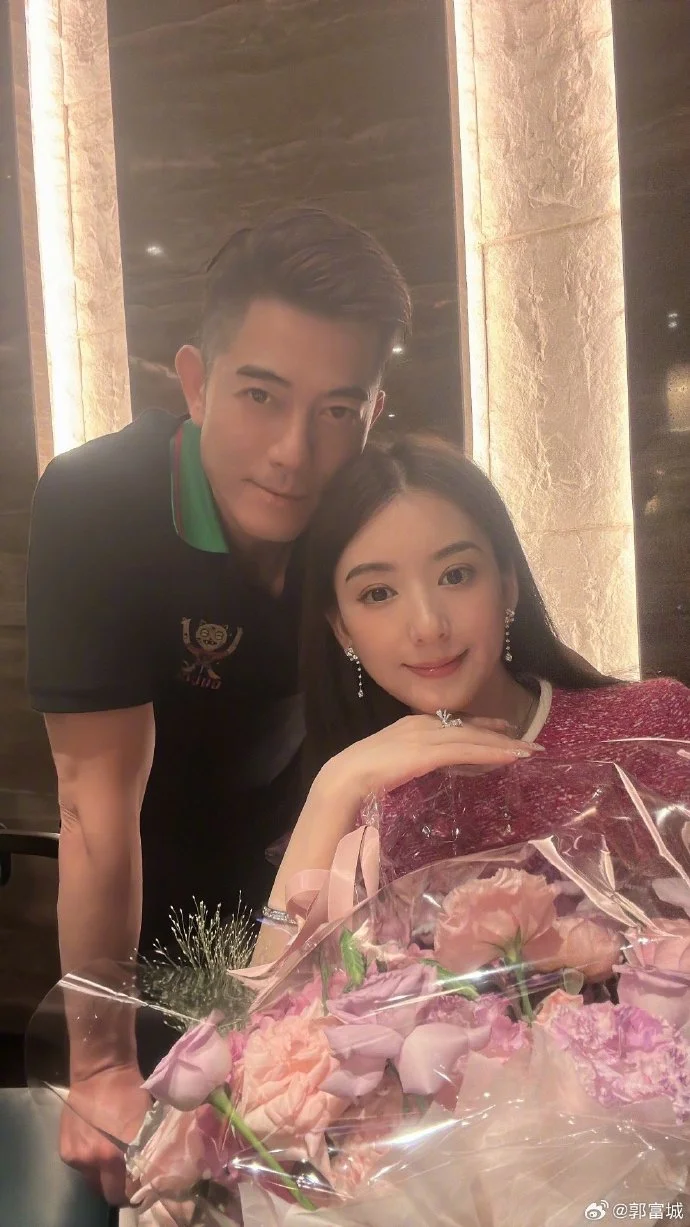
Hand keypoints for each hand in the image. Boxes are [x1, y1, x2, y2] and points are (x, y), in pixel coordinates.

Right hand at [60, 1062, 150, 1204]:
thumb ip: (143, 1151)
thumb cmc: (129, 1092)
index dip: (135, 1191)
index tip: (140, 1185)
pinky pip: (81, 1169)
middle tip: (126, 1178)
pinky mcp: (66, 1152)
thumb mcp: (144, 1123)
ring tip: (110, 1160)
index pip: (128, 1191)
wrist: (100, 1072)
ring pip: (93, 1183)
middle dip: (118, 1189)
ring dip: (103, 1177)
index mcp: (120, 1153)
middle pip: (109, 1194)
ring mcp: (78, 1158)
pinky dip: (89, 1164)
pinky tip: (95, 1147)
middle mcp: (97, 1160)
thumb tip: (148, 1172)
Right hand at [322, 713, 541, 803]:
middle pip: (470, 728)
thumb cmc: (363, 776)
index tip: (504, 730)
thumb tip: (427, 767)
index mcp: (414, 724)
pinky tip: (512, 757)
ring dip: (505, 745)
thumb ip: (413, 760)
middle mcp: (424, 724)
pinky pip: (468, 750)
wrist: (346, 776)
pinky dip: (492, 752)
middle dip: (502, 735)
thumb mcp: (394, 762)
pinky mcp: (430, 751)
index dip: (483, 727)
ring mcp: (427, 736)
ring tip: (530, 751)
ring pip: (474, 738)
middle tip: (529, 742)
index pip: (456, 723)